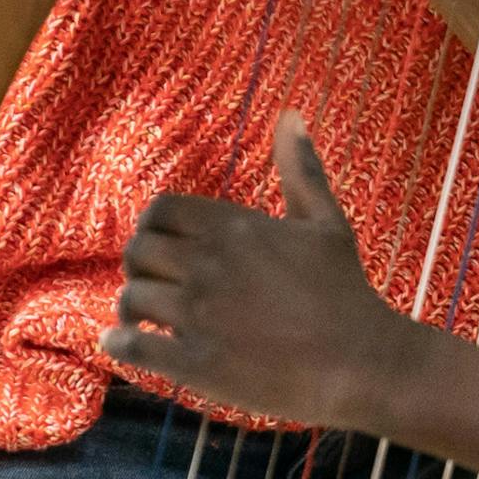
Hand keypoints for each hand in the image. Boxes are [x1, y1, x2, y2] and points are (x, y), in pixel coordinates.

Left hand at [101, 111, 421, 431]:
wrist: (358, 362)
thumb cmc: (345, 289)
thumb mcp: (327, 221)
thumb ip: (301, 169)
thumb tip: (291, 115)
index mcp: (235, 227)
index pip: (161, 211)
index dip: (155, 228)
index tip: (167, 248)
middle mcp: (209, 264)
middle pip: (137, 252)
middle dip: (142, 268)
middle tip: (159, 286)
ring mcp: (199, 314)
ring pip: (130, 299)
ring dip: (133, 309)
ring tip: (151, 321)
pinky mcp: (194, 362)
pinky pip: (130, 347)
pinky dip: (120, 344)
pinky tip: (131, 346)